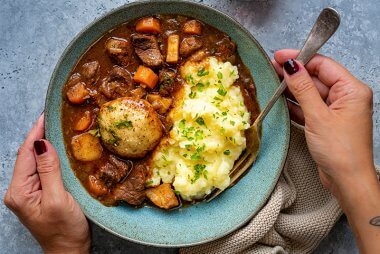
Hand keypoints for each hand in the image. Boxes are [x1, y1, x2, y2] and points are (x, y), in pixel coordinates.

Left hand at [3, 114, 89, 253]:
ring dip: (44, 145)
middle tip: (53, 118)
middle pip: (27, 156)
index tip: (45, 116)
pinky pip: (41, 170)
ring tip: (55, 129)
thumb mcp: (58, 199)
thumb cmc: (64, 230)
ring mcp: (28, 192)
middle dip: (39, 136)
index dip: (35, 133)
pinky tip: (57, 150)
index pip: (25, 154)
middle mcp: (19, 190)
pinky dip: (49, 157)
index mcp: (20, 191)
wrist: (68, 250)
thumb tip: (41, 143)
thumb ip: (49, 171)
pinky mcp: (38, 193)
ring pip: (35, 162)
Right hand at [272, 49, 379, 252]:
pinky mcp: (325, 122)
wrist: (346, 181)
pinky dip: (295, 104)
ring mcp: (335, 110)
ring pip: (310, 93)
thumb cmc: (340, 150)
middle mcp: (345, 97)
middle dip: (294, 73)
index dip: (301, 58)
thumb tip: (291, 66)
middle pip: (316, 78)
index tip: (279, 56)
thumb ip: (303, 89)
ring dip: (292, 89)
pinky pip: (308, 107)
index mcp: (351, 90)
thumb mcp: (318, 116)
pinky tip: (280, 99)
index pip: (323, 65)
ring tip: (271, 81)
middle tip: (271, 67)